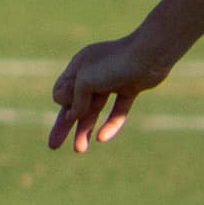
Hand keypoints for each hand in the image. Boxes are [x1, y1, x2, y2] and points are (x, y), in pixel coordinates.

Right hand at [50, 35, 171, 152]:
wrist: (151, 54)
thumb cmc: (115, 63)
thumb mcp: (86, 81)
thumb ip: (75, 99)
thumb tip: (71, 115)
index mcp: (79, 65)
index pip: (62, 91)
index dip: (63, 104)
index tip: (70, 106)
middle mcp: (94, 73)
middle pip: (75, 103)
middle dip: (64, 125)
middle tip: (52, 146)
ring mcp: (112, 81)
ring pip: (95, 110)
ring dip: (85, 129)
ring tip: (79, 150)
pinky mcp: (130, 88)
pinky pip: (117, 111)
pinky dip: (110, 124)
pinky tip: (101, 138)